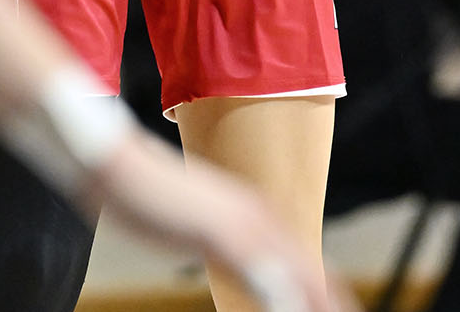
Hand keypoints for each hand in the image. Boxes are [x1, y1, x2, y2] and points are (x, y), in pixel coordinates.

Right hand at [90, 129, 351, 311]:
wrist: (116, 161)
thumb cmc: (145, 194)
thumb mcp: (190, 221)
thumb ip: (215, 237)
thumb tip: (224, 251)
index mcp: (251, 211)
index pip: (301, 261)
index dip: (323, 291)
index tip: (342, 310)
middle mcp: (255, 214)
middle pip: (308, 271)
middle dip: (330, 301)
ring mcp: (241, 223)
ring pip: (294, 275)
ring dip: (314, 303)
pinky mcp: (222, 233)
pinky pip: (262, 273)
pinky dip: (282, 298)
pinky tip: (292, 310)